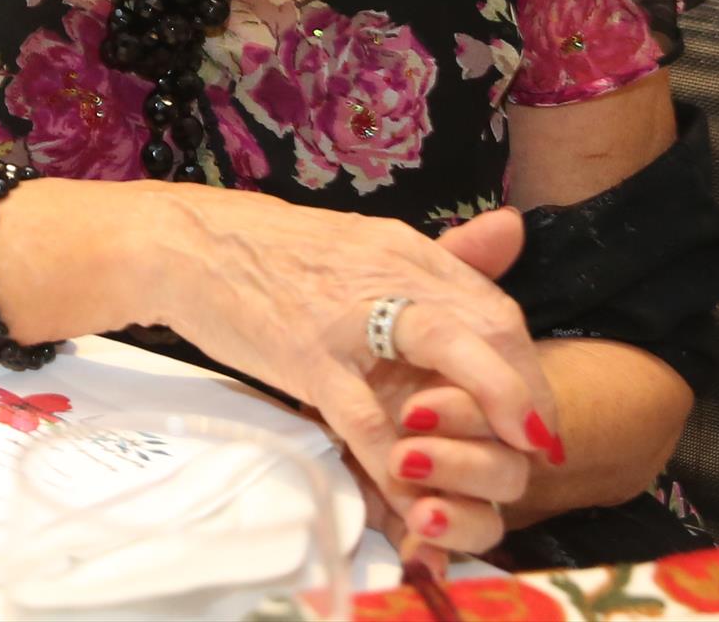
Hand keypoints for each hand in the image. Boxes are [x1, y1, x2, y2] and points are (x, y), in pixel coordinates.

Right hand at [149, 191, 560, 556]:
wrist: (182, 244)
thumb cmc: (268, 252)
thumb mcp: (360, 242)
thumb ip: (439, 253)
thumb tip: (514, 230)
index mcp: (403, 250)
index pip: (494, 304)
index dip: (528, 366)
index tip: (535, 415)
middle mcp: (389, 273)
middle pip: (492, 325)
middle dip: (529, 392)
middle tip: (536, 448)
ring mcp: (349, 314)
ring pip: (448, 350)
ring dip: (493, 408)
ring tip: (514, 460)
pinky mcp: (307, 355)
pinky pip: (366, 414)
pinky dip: (399, 456)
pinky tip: (417, 487)